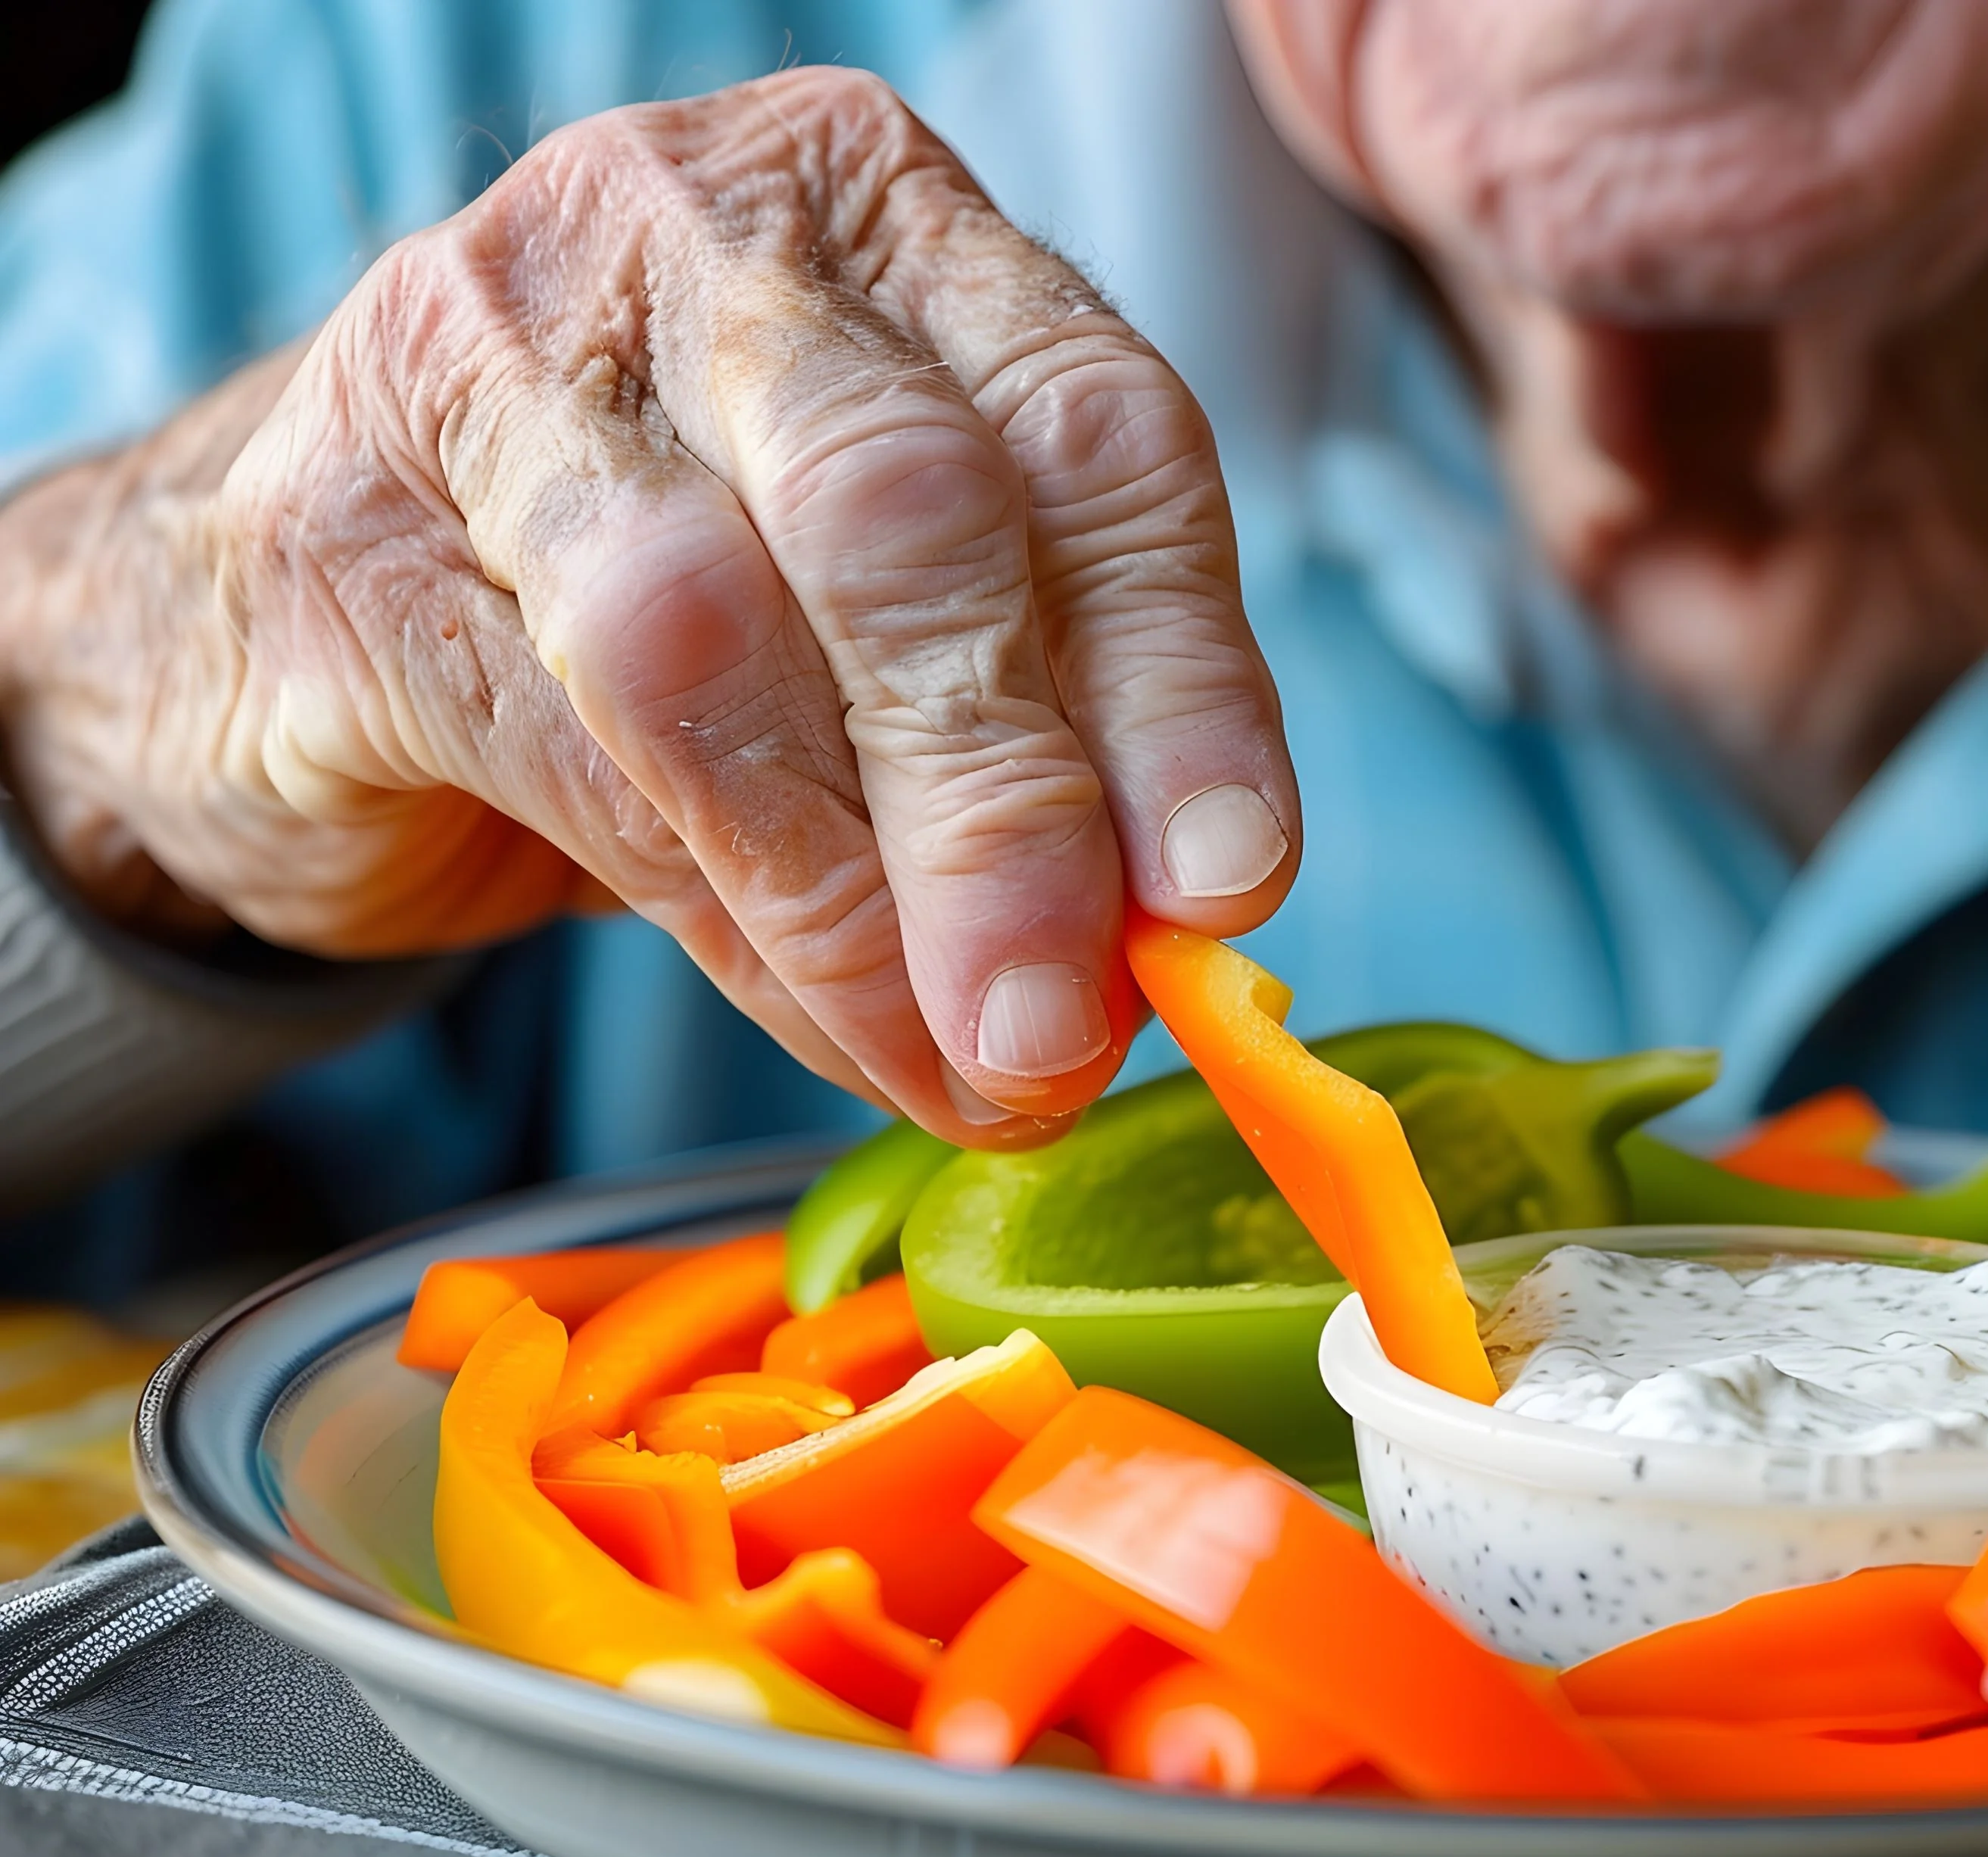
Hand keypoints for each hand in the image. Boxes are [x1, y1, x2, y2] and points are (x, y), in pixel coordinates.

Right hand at [0, 69, 1299, 1142]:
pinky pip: (572, 757)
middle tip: (1068, 1019)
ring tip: (960, 1058)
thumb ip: (1043, 704)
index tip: (1229, 886)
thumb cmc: (664, 576)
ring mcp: (480, 363)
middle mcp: (683, 233)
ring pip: (716, 638)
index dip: (1182, 673)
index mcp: (878, 209)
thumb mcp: (892, 596)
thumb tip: (1178, 929)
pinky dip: (733, 923)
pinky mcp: (339, 540)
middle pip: (902, 515)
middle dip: (1009, 802)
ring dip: (863, 895)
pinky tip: (823, 1020)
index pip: (1091, 423)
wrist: (300, 603)